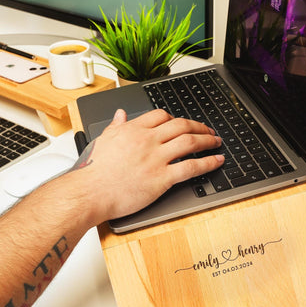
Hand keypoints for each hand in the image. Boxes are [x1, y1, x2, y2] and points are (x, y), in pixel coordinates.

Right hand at [72, 109, 223, 223]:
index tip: (183, 123)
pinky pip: (191, 167)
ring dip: (207, 140)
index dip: (176, 118)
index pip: (161, 115)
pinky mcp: (162, 178)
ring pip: (190, 142)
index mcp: (133, 130)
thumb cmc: (92, 170)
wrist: (89, 192)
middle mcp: (148, 140)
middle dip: (198, 126)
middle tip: (208, 129)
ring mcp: (156, 158)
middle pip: (181, 125)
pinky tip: (217, 161)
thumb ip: (115, 126)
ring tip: (216, 141)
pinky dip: (208, 163)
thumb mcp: (102, 140)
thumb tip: (120, 114)